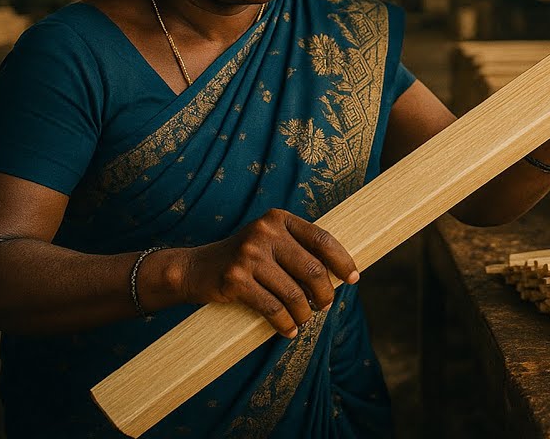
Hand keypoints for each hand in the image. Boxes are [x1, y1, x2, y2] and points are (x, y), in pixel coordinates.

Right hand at [178, 208, 358, 337]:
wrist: (195, 268)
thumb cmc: (244, 259)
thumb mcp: (269, 241)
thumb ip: (298, 249)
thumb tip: (339, 274)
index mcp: (278, 219)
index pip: (322, 238)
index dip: (342, 260)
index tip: (354, 278)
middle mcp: (265, 232)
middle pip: (312, 269)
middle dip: (325, 293)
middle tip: (325, 305)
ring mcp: (249, 255)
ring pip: (294, 293)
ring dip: (305, 313)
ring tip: (305, 319)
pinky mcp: (236, 279)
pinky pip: (273, 308)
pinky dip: (285, 323)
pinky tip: (289, 330)